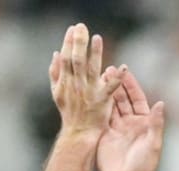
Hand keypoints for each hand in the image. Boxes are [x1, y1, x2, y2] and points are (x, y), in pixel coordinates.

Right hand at [49, 23, 122, 140]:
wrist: (78, 135)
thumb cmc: (69, 114)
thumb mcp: (57, 93)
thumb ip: (55, 74)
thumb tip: (55, 54)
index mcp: (66, 82)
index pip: (66, 58)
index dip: (68, 42)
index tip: (72, 28)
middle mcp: (76, 85)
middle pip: (76, 61)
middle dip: (78, 43)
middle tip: (81, 27)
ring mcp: (89, 93)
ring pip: (91, 70)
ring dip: (94, 54)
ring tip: (97, 38)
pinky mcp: (102, 101)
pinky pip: (111, 88)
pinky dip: (117, 78)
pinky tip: (123, 67)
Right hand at [97, 69, 164, 170]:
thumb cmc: (144, 166)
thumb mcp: (153, 144)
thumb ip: (155, 124)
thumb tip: (161, 103)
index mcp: (142, 122)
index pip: (136, 98)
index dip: (130, 84)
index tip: (124, 71)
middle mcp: (128, 122)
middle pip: (121, 99)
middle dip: (115, 84)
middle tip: (107, 70)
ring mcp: (115, 129)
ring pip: (109, 106)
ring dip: (104, 93)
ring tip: (96, 78)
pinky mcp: (103, 136)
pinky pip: (99, 118)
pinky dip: (95, 107)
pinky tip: (89, 95)